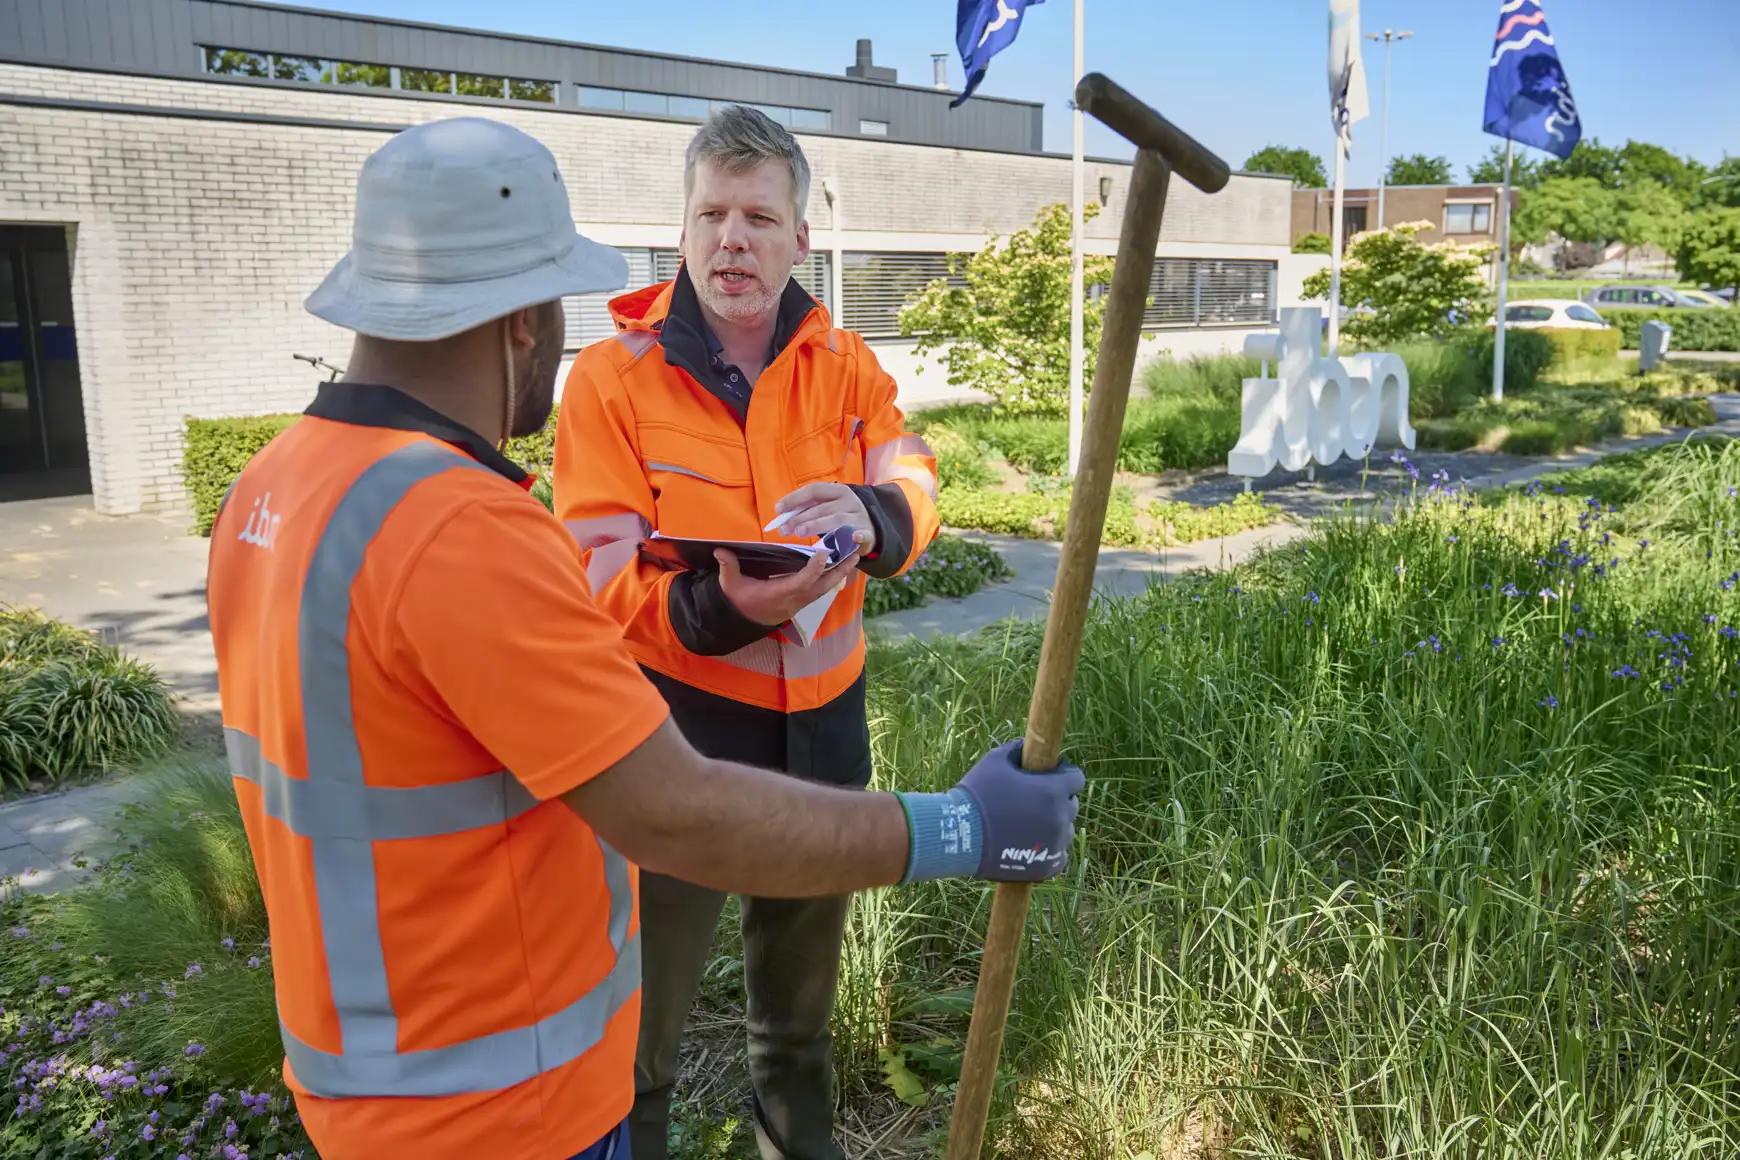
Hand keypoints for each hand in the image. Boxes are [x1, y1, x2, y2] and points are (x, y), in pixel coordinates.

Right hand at [715, 546, 860, 627]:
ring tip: (854, 556)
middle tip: (854, 554)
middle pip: (822, 587)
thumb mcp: (729, 585)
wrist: (743, 619)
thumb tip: (720, 550)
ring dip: (840, 573)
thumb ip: (728, 567)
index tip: (824, 553)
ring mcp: (800, 602)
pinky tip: (841, 565)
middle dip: (839, 571)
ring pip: (825, 589)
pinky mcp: (802, 601)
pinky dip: (832, 577)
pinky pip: (821, 589)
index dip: (813, 569)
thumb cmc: (738, 600)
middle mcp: (794, 600)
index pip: (800, 582)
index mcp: (778, 595)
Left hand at [775, 483, 874, 552]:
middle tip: (784, 528)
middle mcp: (849, 501)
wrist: (873, 527)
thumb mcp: (828, 506)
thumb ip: (809, 508)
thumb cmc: (842, 515)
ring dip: (817, 525)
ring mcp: (859, 517)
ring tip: (800, 532)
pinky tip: (854, 538)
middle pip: (822, 507)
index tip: (778, 509)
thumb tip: (782, 514)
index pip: (814, 490)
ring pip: (836, 520)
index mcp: (838, 491)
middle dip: (800, 517)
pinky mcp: (868, 534)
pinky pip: (864, 534)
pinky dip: (859, 536)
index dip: (795, 498)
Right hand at [952, 740, 1082, 881]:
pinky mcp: (1047, 866)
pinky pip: (1059, 855)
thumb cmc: (978, 795)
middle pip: (1071, 805)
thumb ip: (1016, 751)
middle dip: (1058, 800)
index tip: (1050, 776)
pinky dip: (1050, 849)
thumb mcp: (994, 761)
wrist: (960, 836)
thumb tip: (1025, 747)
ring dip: (1053, 824)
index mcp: (1052, 791)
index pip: (1076, 778)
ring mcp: (1055, 844)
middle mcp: (1060, 817)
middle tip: (1034, 801)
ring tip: (1029, 824)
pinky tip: (1032, 843)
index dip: (1063, 775)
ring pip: (1065, 830)